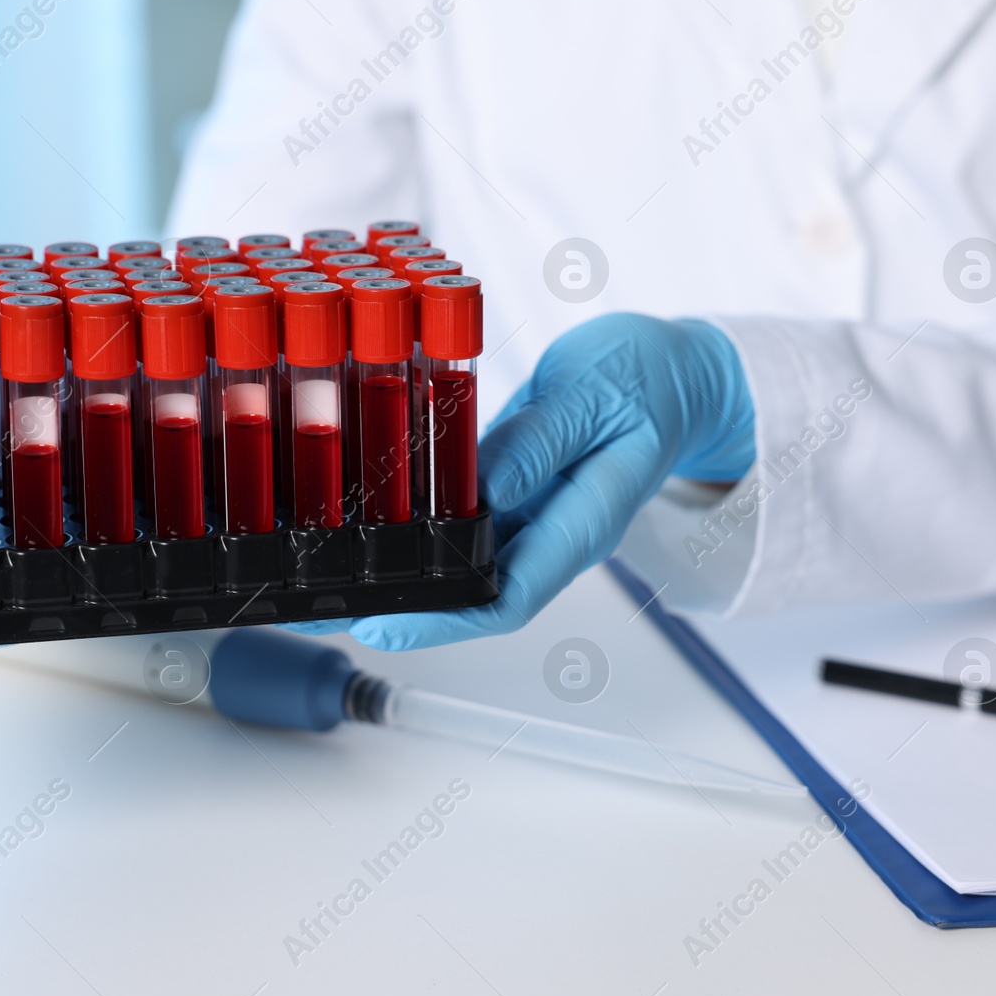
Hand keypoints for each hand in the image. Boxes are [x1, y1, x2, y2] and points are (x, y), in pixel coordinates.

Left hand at [287, 314, 754, 649]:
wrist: (670, 372)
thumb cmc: (643, 378)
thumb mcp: (592, 395)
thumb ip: (541, 440)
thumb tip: (487, 487)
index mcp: (584, 522)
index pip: (510, 596)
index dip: (443, 620)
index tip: (384, 624)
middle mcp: (552, 533)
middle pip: (473, 591)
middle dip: (401, 605)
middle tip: (327, 606)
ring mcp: (530, 517)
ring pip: (459, 561)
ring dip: (398, 571)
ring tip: (325, 574)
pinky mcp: (512, 494)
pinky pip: (459, 520)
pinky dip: (413, 524)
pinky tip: (362, 520)